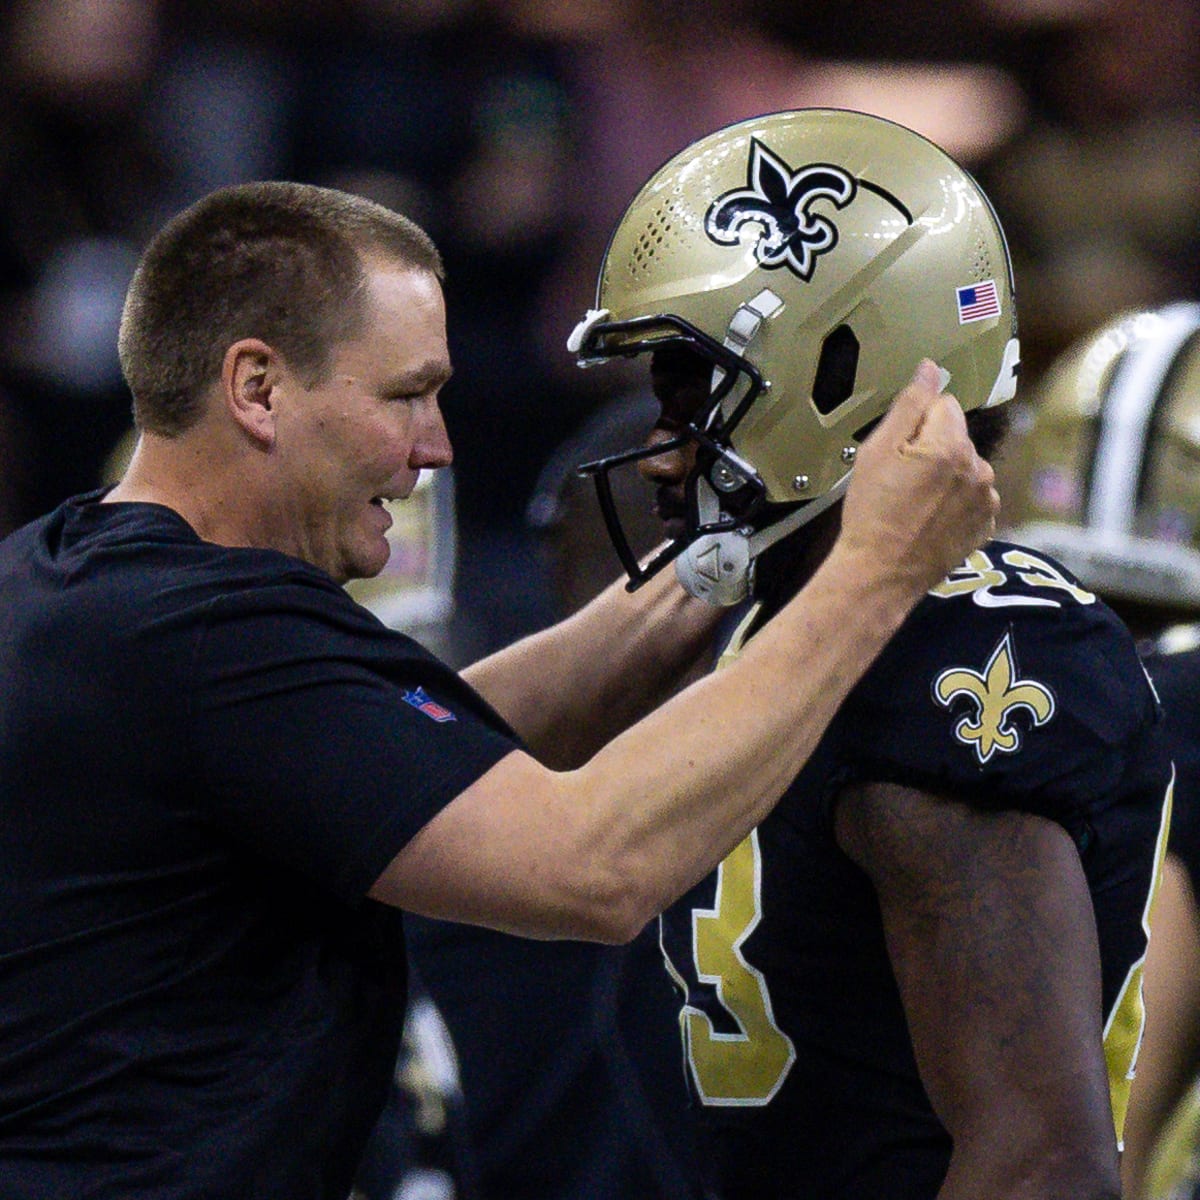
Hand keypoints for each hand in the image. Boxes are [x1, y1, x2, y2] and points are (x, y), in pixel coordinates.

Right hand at [838, 359, 998, 593]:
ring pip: (965, 467)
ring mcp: (985, 500)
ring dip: (946, 476)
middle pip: (956, 436)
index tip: (897, 450)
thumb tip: (930, 369)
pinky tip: (928, 518)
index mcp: (952, 445)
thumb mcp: (876, 451)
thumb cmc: (872, 514)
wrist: (879, 573)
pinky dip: (954, 503)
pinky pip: (972, 497)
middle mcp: (979, 469)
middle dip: (932, 449)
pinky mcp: (985, 525)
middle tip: (900, 479)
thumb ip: (909, 405)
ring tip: (913, 503)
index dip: (915, 424)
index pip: (943, 405)